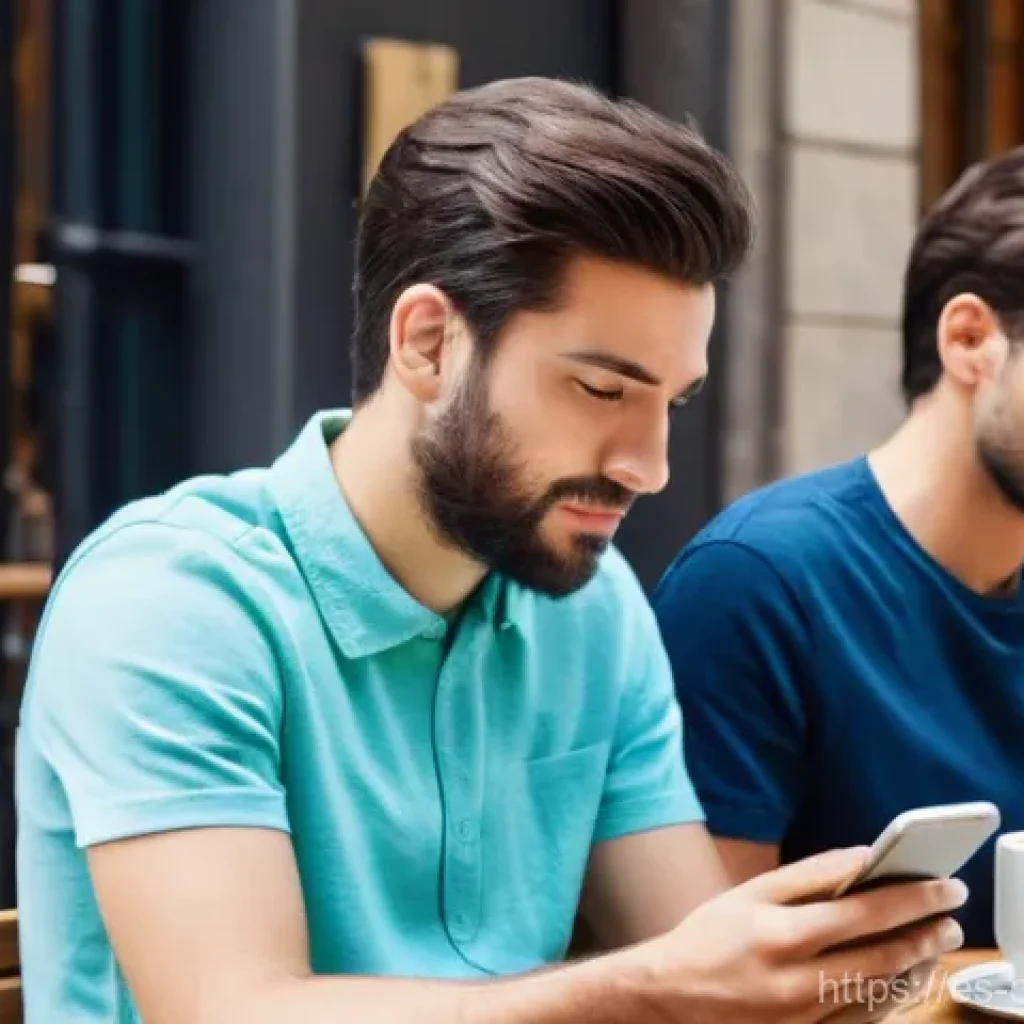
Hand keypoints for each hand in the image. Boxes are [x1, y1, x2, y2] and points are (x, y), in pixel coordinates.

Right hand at [637, 846, 965, 1022]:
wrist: (671, 995)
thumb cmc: (709, 937)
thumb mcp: (752, 892)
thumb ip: (810, 874)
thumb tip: (862, 858)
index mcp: (783, 934)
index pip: (865, 912)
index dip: (912, 897)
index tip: (942, 884)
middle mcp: (799, 981)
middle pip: (883, 957)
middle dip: (925, 933)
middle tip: (951, 916)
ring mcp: (806, 1018)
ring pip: (881, 993)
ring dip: (916, 966)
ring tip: (933, 943)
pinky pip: (865, 1019)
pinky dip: (891, 995)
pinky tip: (901, 975)